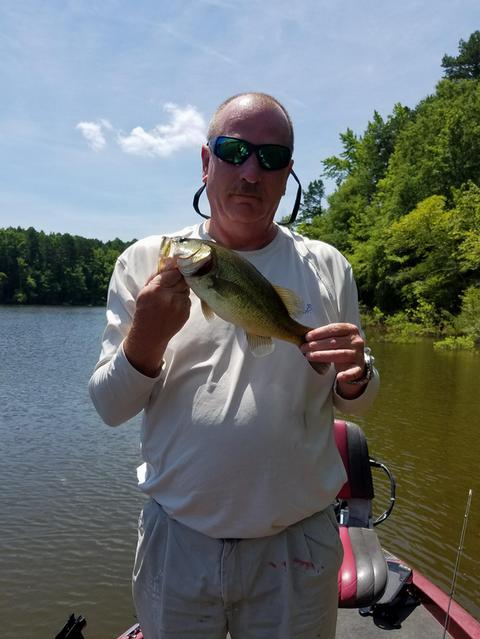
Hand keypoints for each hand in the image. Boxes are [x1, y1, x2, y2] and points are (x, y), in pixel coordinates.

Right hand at [124, 258, 190, 376]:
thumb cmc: (145, 309)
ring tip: (171, 298)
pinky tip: (174, 306)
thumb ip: (157, 277)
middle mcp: (169, 296)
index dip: (175, 271)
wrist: (150, 333)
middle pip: (182, 279)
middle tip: (173, 284)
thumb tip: (170, 262)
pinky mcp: (186, 312)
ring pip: (186, 289)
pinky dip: (182, 300)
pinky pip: (187, 300)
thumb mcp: (145, 291)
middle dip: (179, 280)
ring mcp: (179, 305)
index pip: (174, 272)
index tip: (175, 271)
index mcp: (156, 289)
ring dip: (181, 290)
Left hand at [300, 323, 365, 395]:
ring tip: (309, 356)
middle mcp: (356, 341)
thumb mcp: (337, 337)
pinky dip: (347, 375)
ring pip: (339, 354)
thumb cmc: (341, 346)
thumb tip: (307, 337)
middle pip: (334, 342)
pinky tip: (339, 377)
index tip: (307, 337)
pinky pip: (354, 372)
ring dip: (322, 355)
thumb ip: (326, 335)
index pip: (334, 329)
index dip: (319, 332)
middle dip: (317, 345)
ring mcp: (358, 354)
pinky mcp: (359, 367)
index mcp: (351, 329)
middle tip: (304, 348)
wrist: (355, 360)